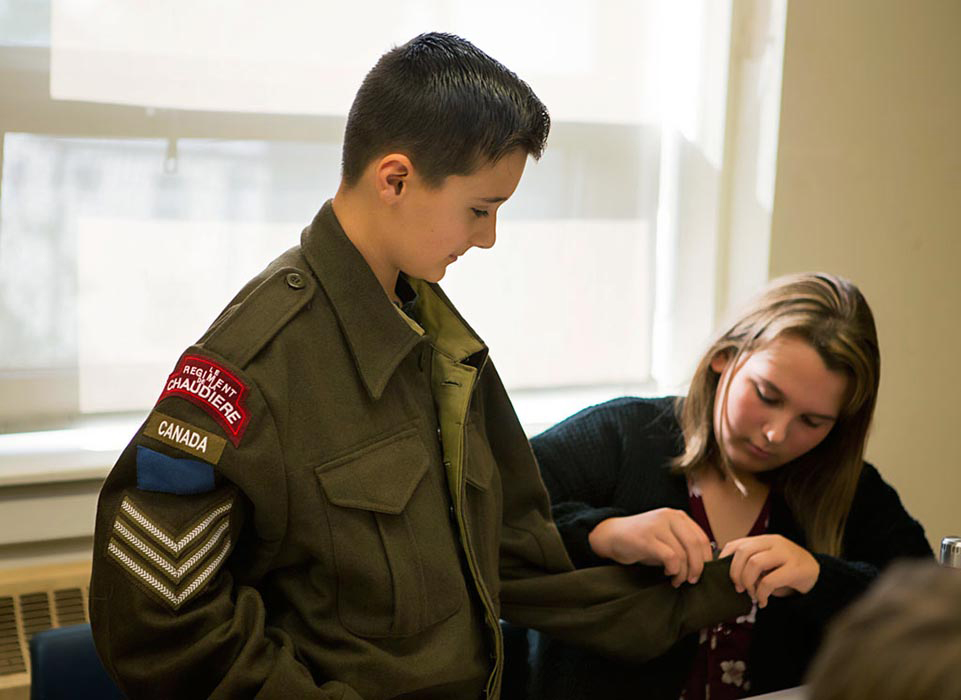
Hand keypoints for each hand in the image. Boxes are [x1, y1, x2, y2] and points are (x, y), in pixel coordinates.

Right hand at [588, 508, 712, 586]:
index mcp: (677, 515)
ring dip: (683, 573)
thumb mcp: (666, 538)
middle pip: (695, 545)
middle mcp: (669, 516)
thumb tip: (704, 566)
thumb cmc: (641, 541)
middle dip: (698, 568)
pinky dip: (673, 570)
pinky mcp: (646, 538)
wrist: (610, 536)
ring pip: (683, 554)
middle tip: (693, 581)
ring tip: (676, 580)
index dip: (706, 559)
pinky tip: (667, 573)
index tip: (703, 573)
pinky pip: (670, 557)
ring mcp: (657, 526)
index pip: (702, 538)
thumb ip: (683, 545)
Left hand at [719, 534, 819, 607]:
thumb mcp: (768, 562)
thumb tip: (730, 577)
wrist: (818, 574)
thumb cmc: (787, 570)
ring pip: (754, 563)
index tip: (722, 574)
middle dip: (735, 572)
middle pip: (743, 552)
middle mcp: (774, 542)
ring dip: (749, 583)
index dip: (725, 558)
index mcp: (764, 540)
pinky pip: (769, 581)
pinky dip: (762, 594)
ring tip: (752, 594)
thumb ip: (751, 563)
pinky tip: (763, 601)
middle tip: (739, 588)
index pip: (737, 543)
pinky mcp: (796, 569)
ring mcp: (786, 554)